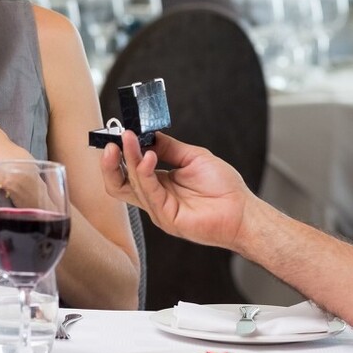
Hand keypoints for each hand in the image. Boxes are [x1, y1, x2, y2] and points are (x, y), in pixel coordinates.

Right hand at [99, 131, 252, 250]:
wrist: (242, 210)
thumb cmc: (224, 187)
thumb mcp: (193, 157)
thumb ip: (168, 147)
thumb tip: (148, 134)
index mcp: (158, 184)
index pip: (128, 171)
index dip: (120, 155)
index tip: (118, 134)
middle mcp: (154, 197)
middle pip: (119, 184)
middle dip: (111, 163)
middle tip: (113, 141)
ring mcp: (158, 209)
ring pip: (132, 185)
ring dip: (130, 159)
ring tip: (130, 139)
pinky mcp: (167, 218)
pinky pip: (149, 193)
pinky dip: (145, 173)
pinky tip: (148, 157)